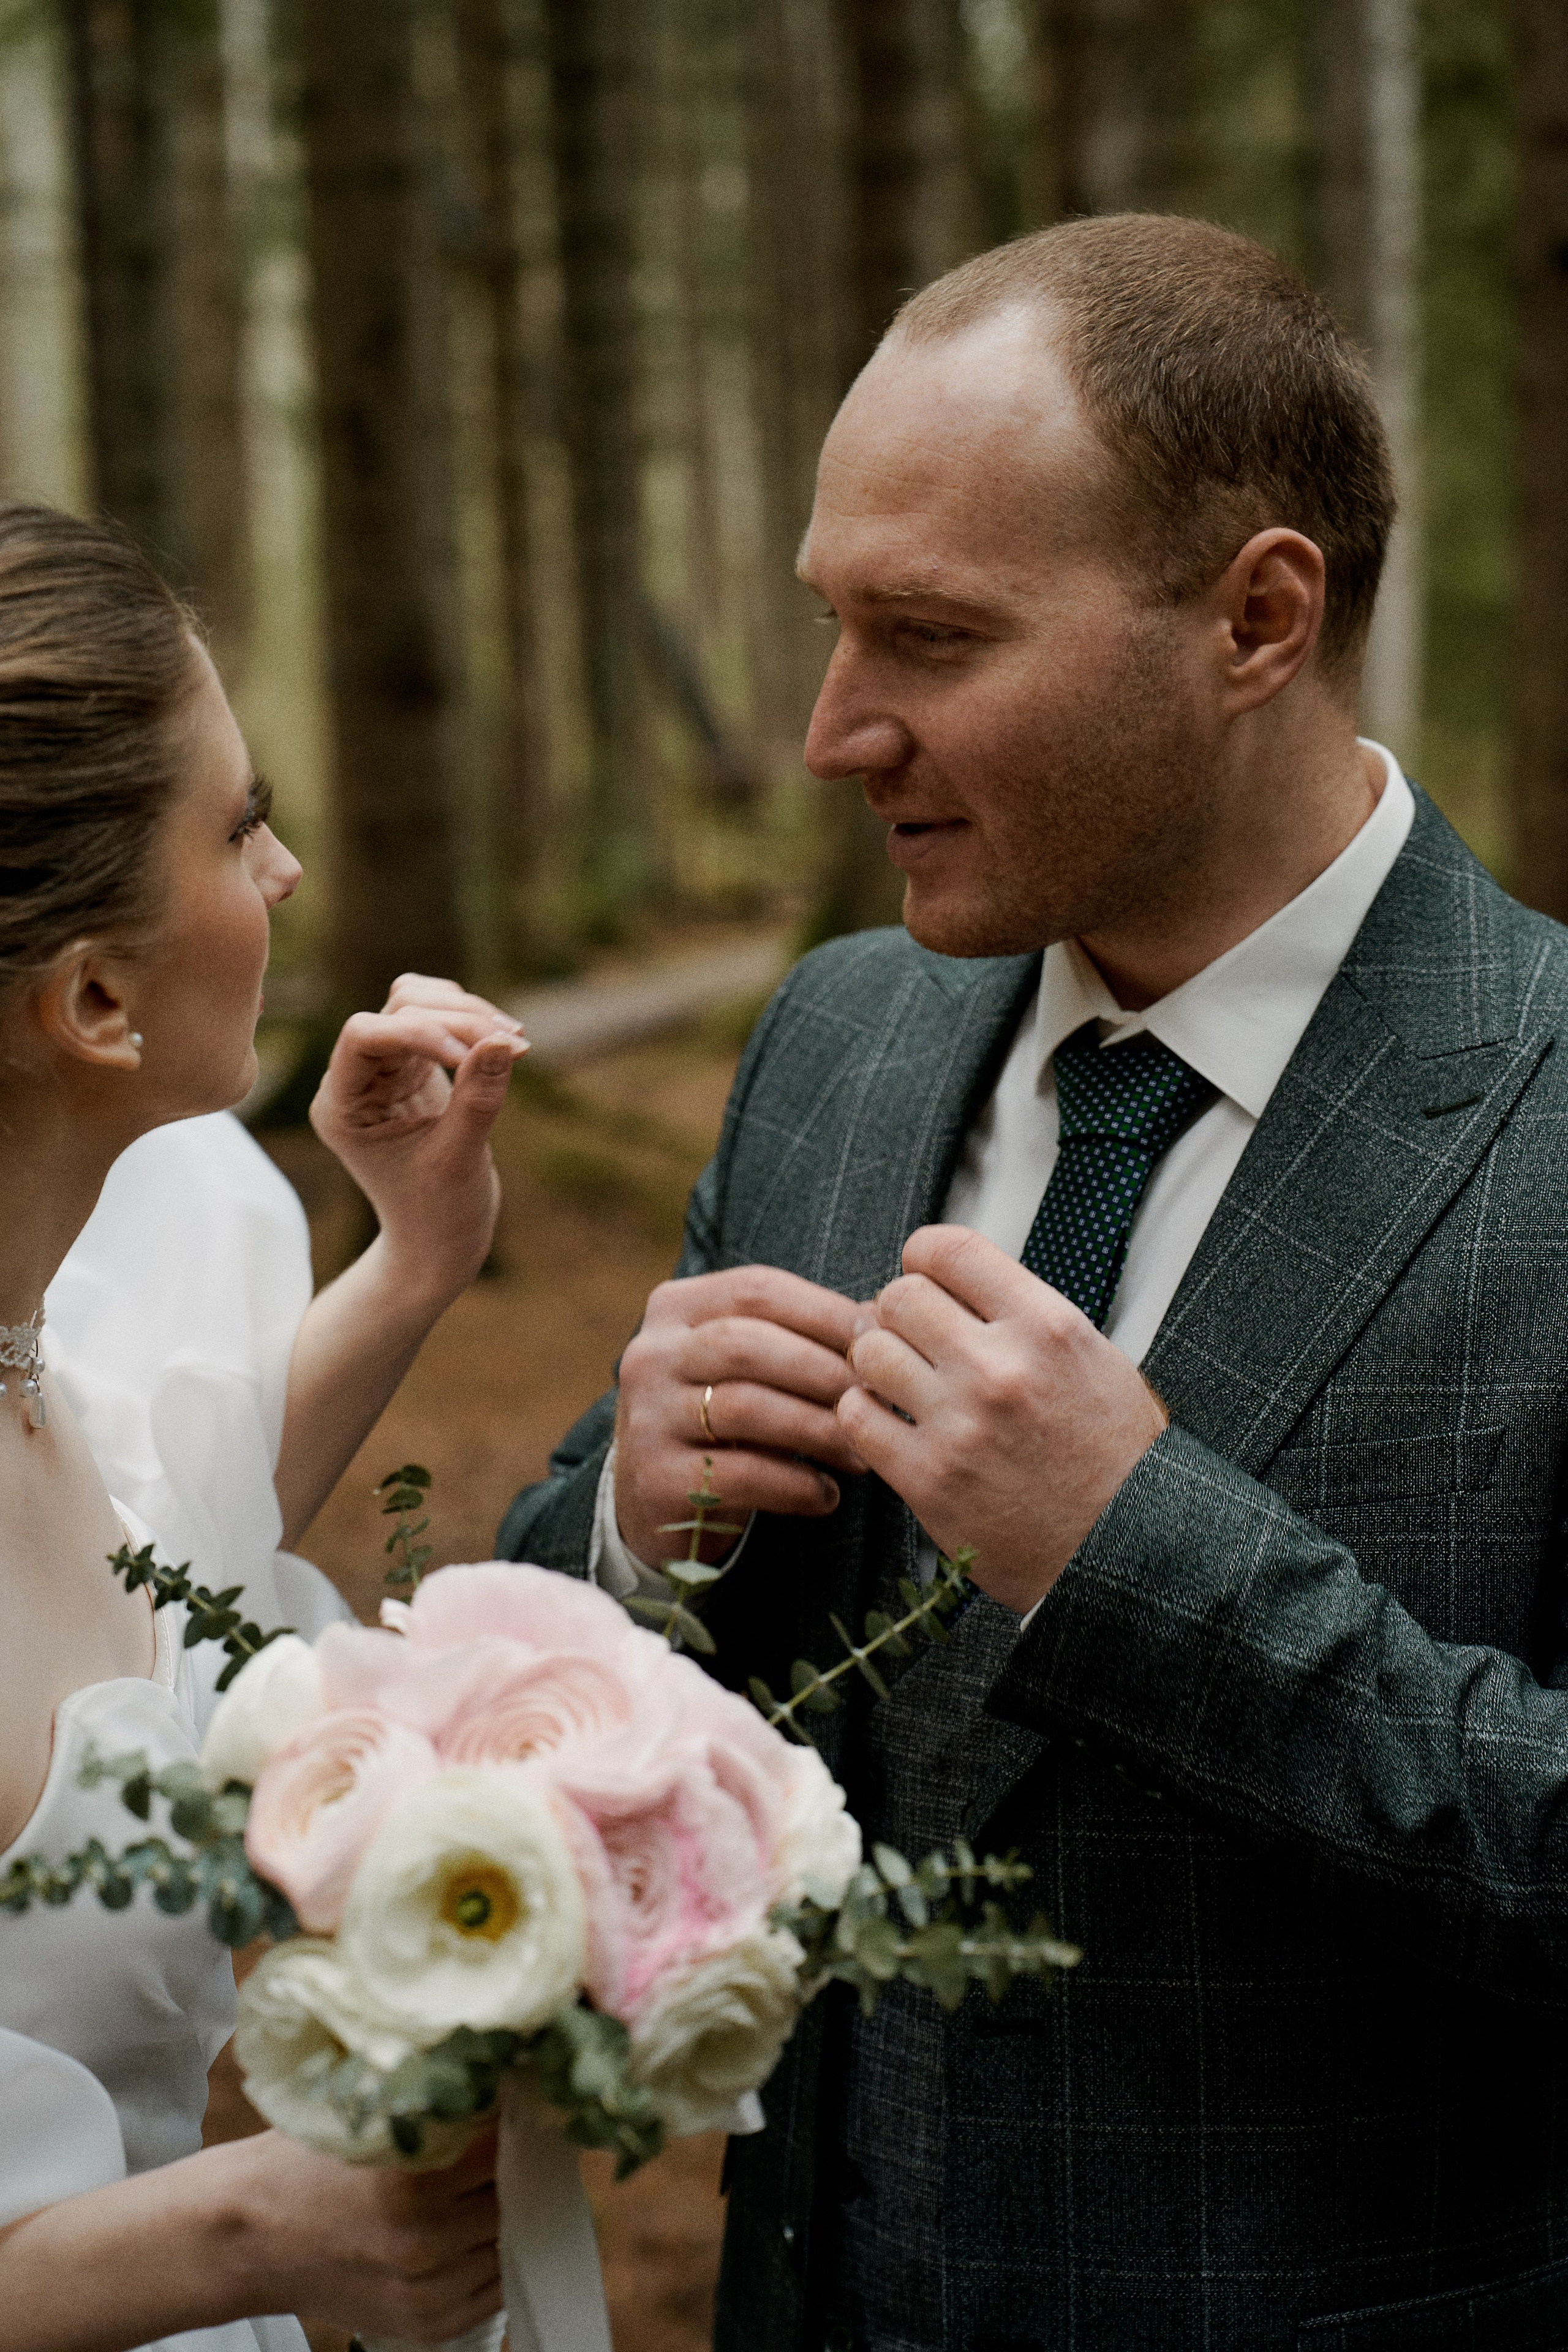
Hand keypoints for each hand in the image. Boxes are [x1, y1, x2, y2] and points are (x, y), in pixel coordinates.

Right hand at [234, 2126, 500, 2341]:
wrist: (249, 2239)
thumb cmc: (301, 2166)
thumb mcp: (362, 2115)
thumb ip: (428, 2102)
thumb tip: (497, 2072)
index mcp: (407, 2181)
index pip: (502, 2142)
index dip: (510, 2119)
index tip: (512, 2103)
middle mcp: (423, 2241)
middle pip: (513, 2193)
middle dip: (511, 2166)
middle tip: (502, 2143)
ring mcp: (428, 2290)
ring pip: (510, 2241)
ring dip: (504, 2213)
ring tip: (478, 2186)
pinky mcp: (430, 2323)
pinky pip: (495, 2286)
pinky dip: (490, 2255)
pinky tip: (468, 2228)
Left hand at [309, 973, 526, 1301]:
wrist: (440, 1242)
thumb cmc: (438, 1214)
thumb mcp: (459, 1159)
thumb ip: (477, 1099)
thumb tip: (503, 1040)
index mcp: (342, 1106)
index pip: (363, 1035)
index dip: (419, 1032)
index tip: (470, 1058)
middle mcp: (355, 1080)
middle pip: (398, 1010)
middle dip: (459, 1021)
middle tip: (517, 1045)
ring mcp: (385, 1070)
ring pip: (418, 1003)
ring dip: (469, 1013)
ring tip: (517, 1041)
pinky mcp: (416, 1067)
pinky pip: (439, 1019)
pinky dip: (473, 1022)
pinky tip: (505, 1043)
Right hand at [613, 1267, 866, 1565]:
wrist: (655, 1500)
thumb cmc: (724, 1420)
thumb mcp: (747, 1366)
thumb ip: (798, 1336)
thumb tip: (879, 1315)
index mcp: (675, 1309)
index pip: (757, 1289)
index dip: (825, 1310)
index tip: (879, 1338)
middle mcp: (650, 1356)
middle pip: (747, 1344)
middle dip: (823, 1370)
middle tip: (876, 1400)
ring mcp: (647, 1418)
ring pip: (745, 1407)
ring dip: (817, 1430)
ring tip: (860, 1454)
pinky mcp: (657, 1480)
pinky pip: (741, 1475)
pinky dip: (795, 1485)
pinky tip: (827, 1495)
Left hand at [837, 1225, 1166, 1614]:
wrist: (1125, 1548)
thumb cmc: (1114, 1458)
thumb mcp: (1093, 1360)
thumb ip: (1023, 1317)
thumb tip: (955, 1287)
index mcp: (1047, 1327)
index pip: (950, 1249)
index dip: (923, 1258)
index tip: (924, 1277)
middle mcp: (1000, 1368)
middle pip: (899, 1296)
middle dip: (897, 1313)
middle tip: (908, 1337)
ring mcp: (960, 1424)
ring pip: (869, 1352)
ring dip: (875, 1363)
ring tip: (896, 1381)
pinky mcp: (928, 1478)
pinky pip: (857, 1418)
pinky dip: (863, 1415)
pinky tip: (888, 1423)